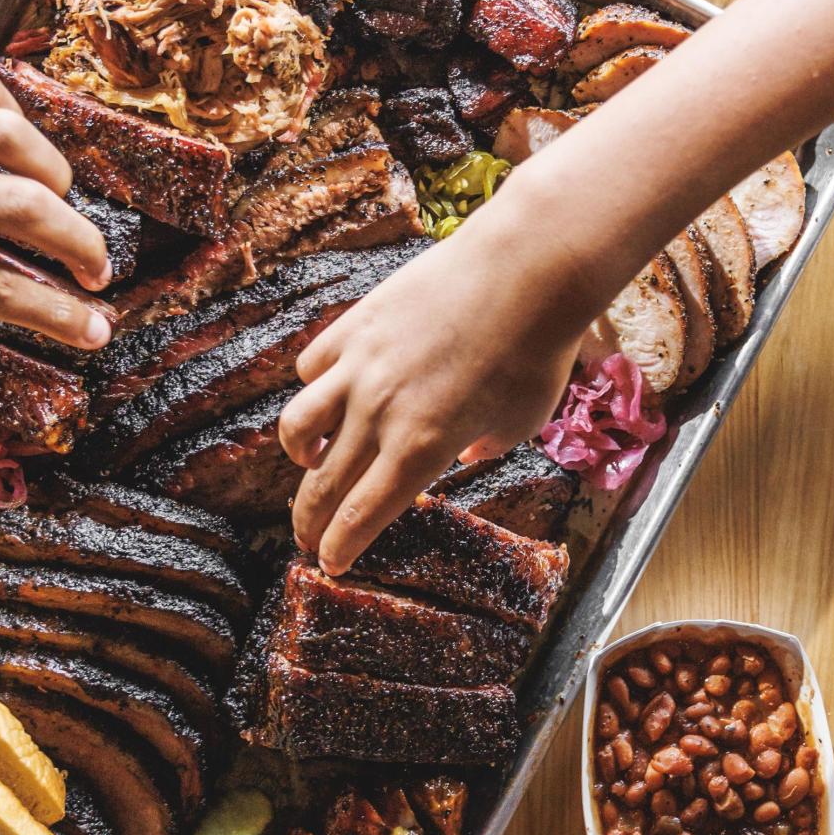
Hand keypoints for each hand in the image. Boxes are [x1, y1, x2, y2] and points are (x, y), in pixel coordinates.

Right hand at [280, 206, 587, 573]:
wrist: (525, 271)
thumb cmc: (536, 352)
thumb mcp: (520, 421)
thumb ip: (484, 447)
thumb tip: (464, 454)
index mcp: (420, 450)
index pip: (362, 515)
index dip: (340, 546)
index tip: (330, 563)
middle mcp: (378, 414)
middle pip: (324, 485)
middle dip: (309, 522)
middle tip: (306, 538)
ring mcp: (359, 367)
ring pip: (297, 426)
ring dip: (299, 455)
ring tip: (310, 460)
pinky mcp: (354, 325)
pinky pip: (313, 367)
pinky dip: (315, 388)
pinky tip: (329, 390)